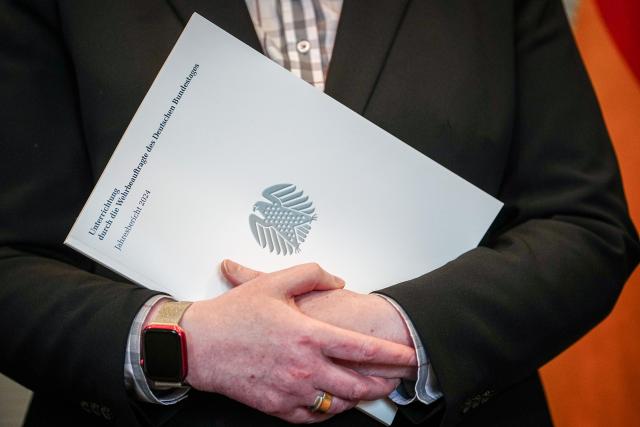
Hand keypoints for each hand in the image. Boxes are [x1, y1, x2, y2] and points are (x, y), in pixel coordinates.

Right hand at [180, 260, 416, 422]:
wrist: (198, 345)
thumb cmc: (233, 315)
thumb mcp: (274, 282)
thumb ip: (312, 274)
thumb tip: (338, 280)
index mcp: (309, 336)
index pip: (363, 350)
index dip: (392, 355)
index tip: (409, 356)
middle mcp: (304, 367)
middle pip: (358, 384)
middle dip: (383, 383)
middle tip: (394, 378)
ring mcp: (291, 390)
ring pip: (338, 403)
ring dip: (358, 398)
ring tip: (368, 391)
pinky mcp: (276, 406)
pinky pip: (312, 417)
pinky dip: (328, 411)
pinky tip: (332, 402)